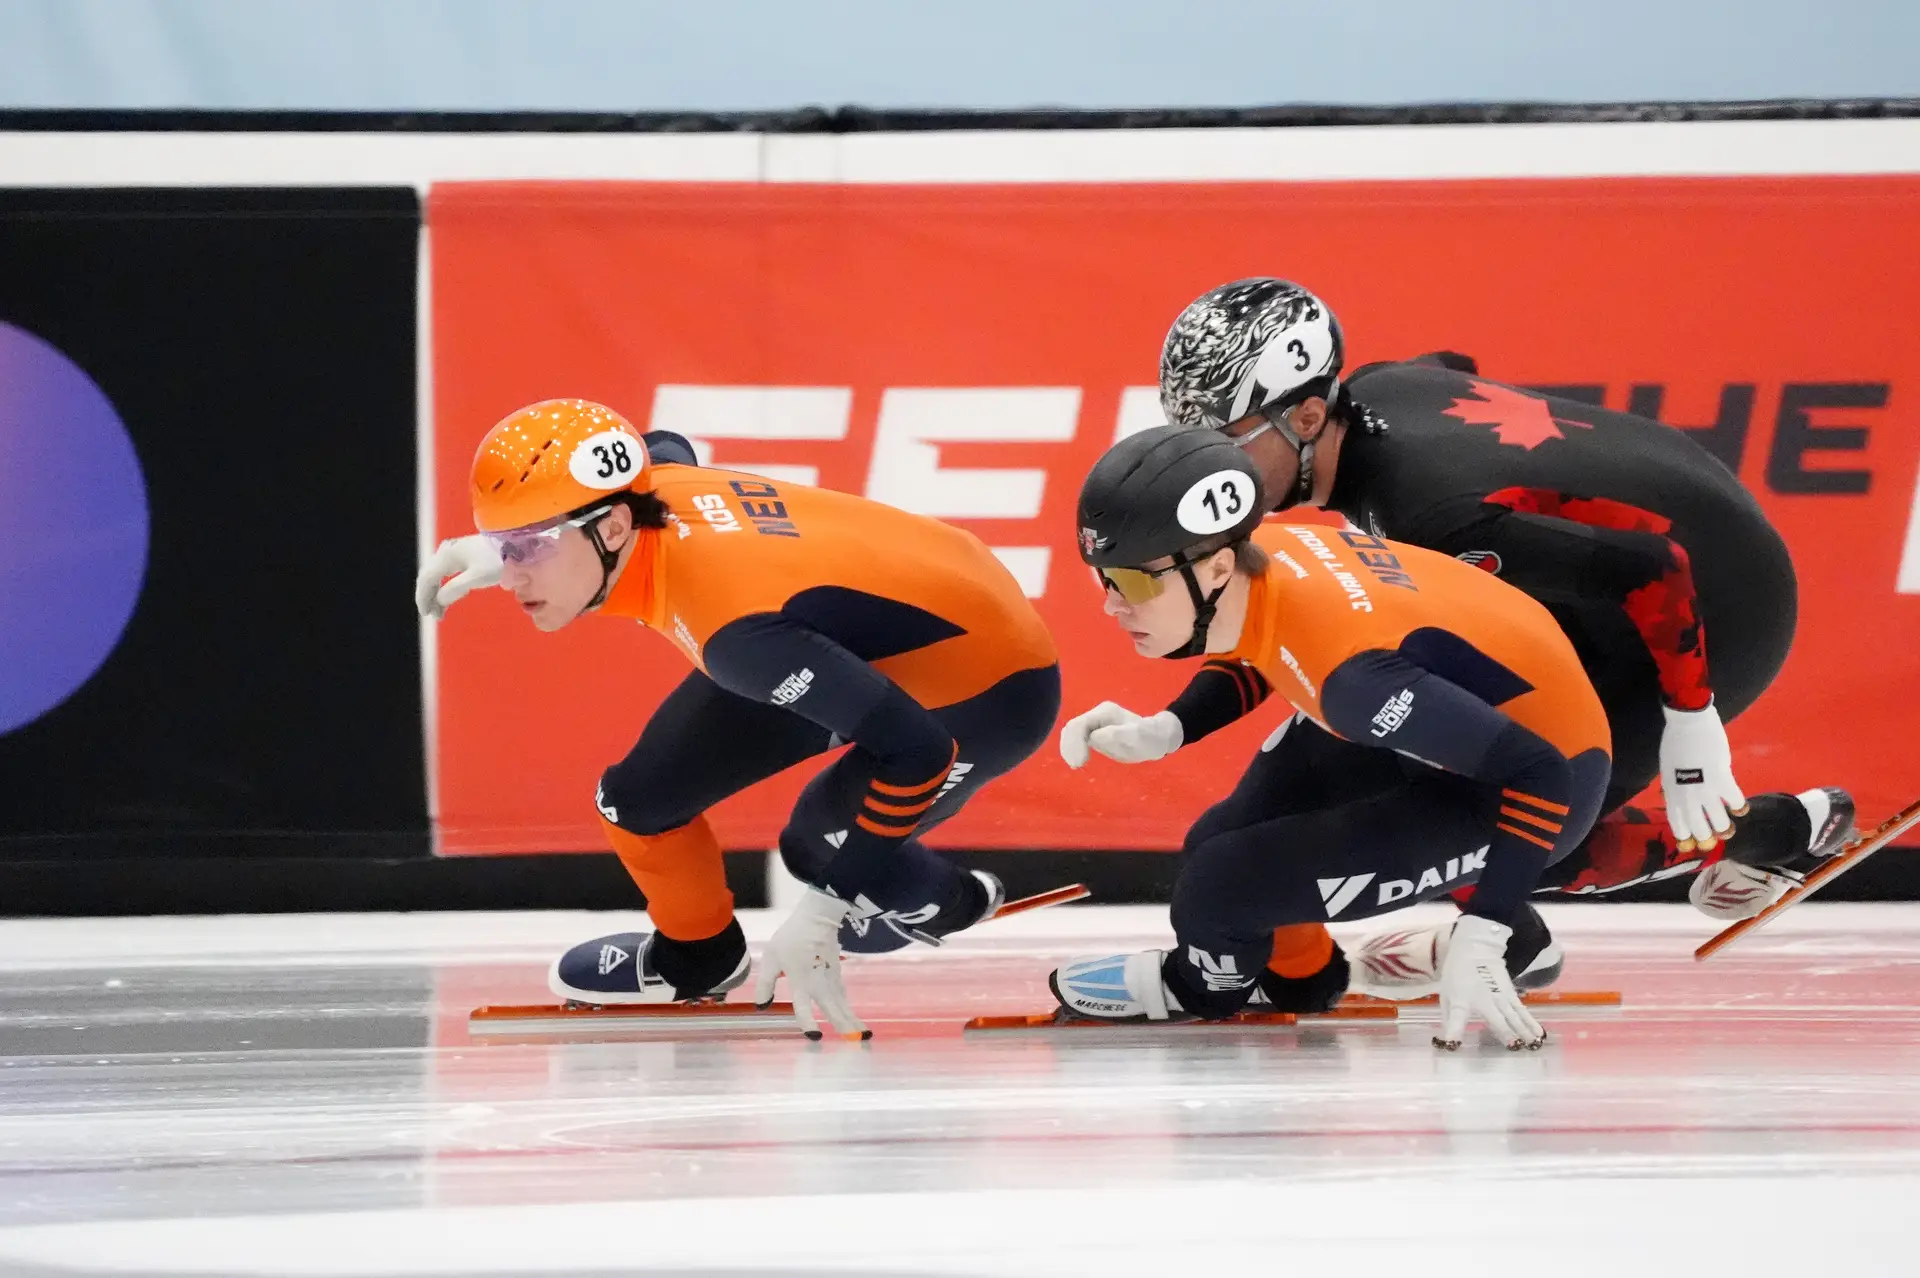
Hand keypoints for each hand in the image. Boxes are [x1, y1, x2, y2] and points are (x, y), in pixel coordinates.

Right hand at [416, 535, 502, 619]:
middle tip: (434, 615)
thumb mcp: (477, 577)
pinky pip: (446, 571)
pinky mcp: (462, 553)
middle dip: (428, 596)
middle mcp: (445, 551)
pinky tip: (451, 596)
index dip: (423, 597)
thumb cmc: (497, 560)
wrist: (515, 543)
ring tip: (441, 610)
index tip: (427, 614)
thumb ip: (456, 589)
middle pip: (428, 576)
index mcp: (446, 556)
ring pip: (436, 574)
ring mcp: (453, 551)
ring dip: (436, 592)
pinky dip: (444, 585)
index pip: (426, 579)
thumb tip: (439, 600)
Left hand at [754, 889, 869, 1040]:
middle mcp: (819, 982)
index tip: (815, 1037)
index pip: (804, 1005)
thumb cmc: (792, 937)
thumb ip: (765, 984)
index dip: (808, 1021)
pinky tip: (852, 1016)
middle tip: (859, 1040)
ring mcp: (831, 978)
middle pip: (833, 1007)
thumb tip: (762, 1006)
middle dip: (845, 1024)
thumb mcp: (772, 958)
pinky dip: (848, 1007)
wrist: (819, 916)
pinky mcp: (837, 973)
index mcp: (801, 980)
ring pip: (842, 1003)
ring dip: (853, 1018)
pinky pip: (842, 995)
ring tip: (864, 1034)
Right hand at [1058, 703, 1181, 768]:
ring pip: (1071, 732)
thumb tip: (1095, 736)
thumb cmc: (1150, 738)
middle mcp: (1097, 715)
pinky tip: (1076, 761)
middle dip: (1070, 746)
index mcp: (1105, 713)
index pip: (1080, 725)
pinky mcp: (1094, 731)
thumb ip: (1120, 735)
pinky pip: (1077, 738)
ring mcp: (1095, 722)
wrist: (1156, 738)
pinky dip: (1073, 749)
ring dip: (1069, 749)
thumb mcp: (1139, 738)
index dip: (1075, 743)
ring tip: (1075, 765)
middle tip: (1076, 766)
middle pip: (1072, 727)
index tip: (1080, 763)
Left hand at [1434, 914, 1544, 1050]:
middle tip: (1515, 1048)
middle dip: (1506, 1034)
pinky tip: (1539, 1033)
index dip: (1454, 1031)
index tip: (1453, 1044)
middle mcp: (1484, 1001)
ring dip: (1524, 1030)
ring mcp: (1500, 997)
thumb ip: (1449, 1018)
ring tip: (1533, 1044)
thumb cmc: (1457, 974)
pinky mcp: (1511, 994)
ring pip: (1514, 1016)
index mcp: (1461, 1001)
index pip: (1456, 1017)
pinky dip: (1531, 1022)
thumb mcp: (1446, 994)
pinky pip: (1522, 1010)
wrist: (1475, 949)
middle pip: (1497, 1020)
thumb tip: (1449, 1041)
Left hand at [1659, 700, 1747, 851]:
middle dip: (1707, 838)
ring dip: (1725, 828)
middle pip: (1699, 828)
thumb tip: (1667, 797)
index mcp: (1670, 793)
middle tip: (1715, 838)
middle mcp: (1686, 797)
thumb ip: (1670, 786)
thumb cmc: (1675, 743)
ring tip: (1729, 829)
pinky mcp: (1723, 780)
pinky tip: (1740, 808)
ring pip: (1719, 822)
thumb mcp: (1666, 769)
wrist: (1688, 723)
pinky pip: (1735, 802)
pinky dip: (1739, 807)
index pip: (1677, 824)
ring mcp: (1705, 790)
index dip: (1685, 837)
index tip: (1691, 846)